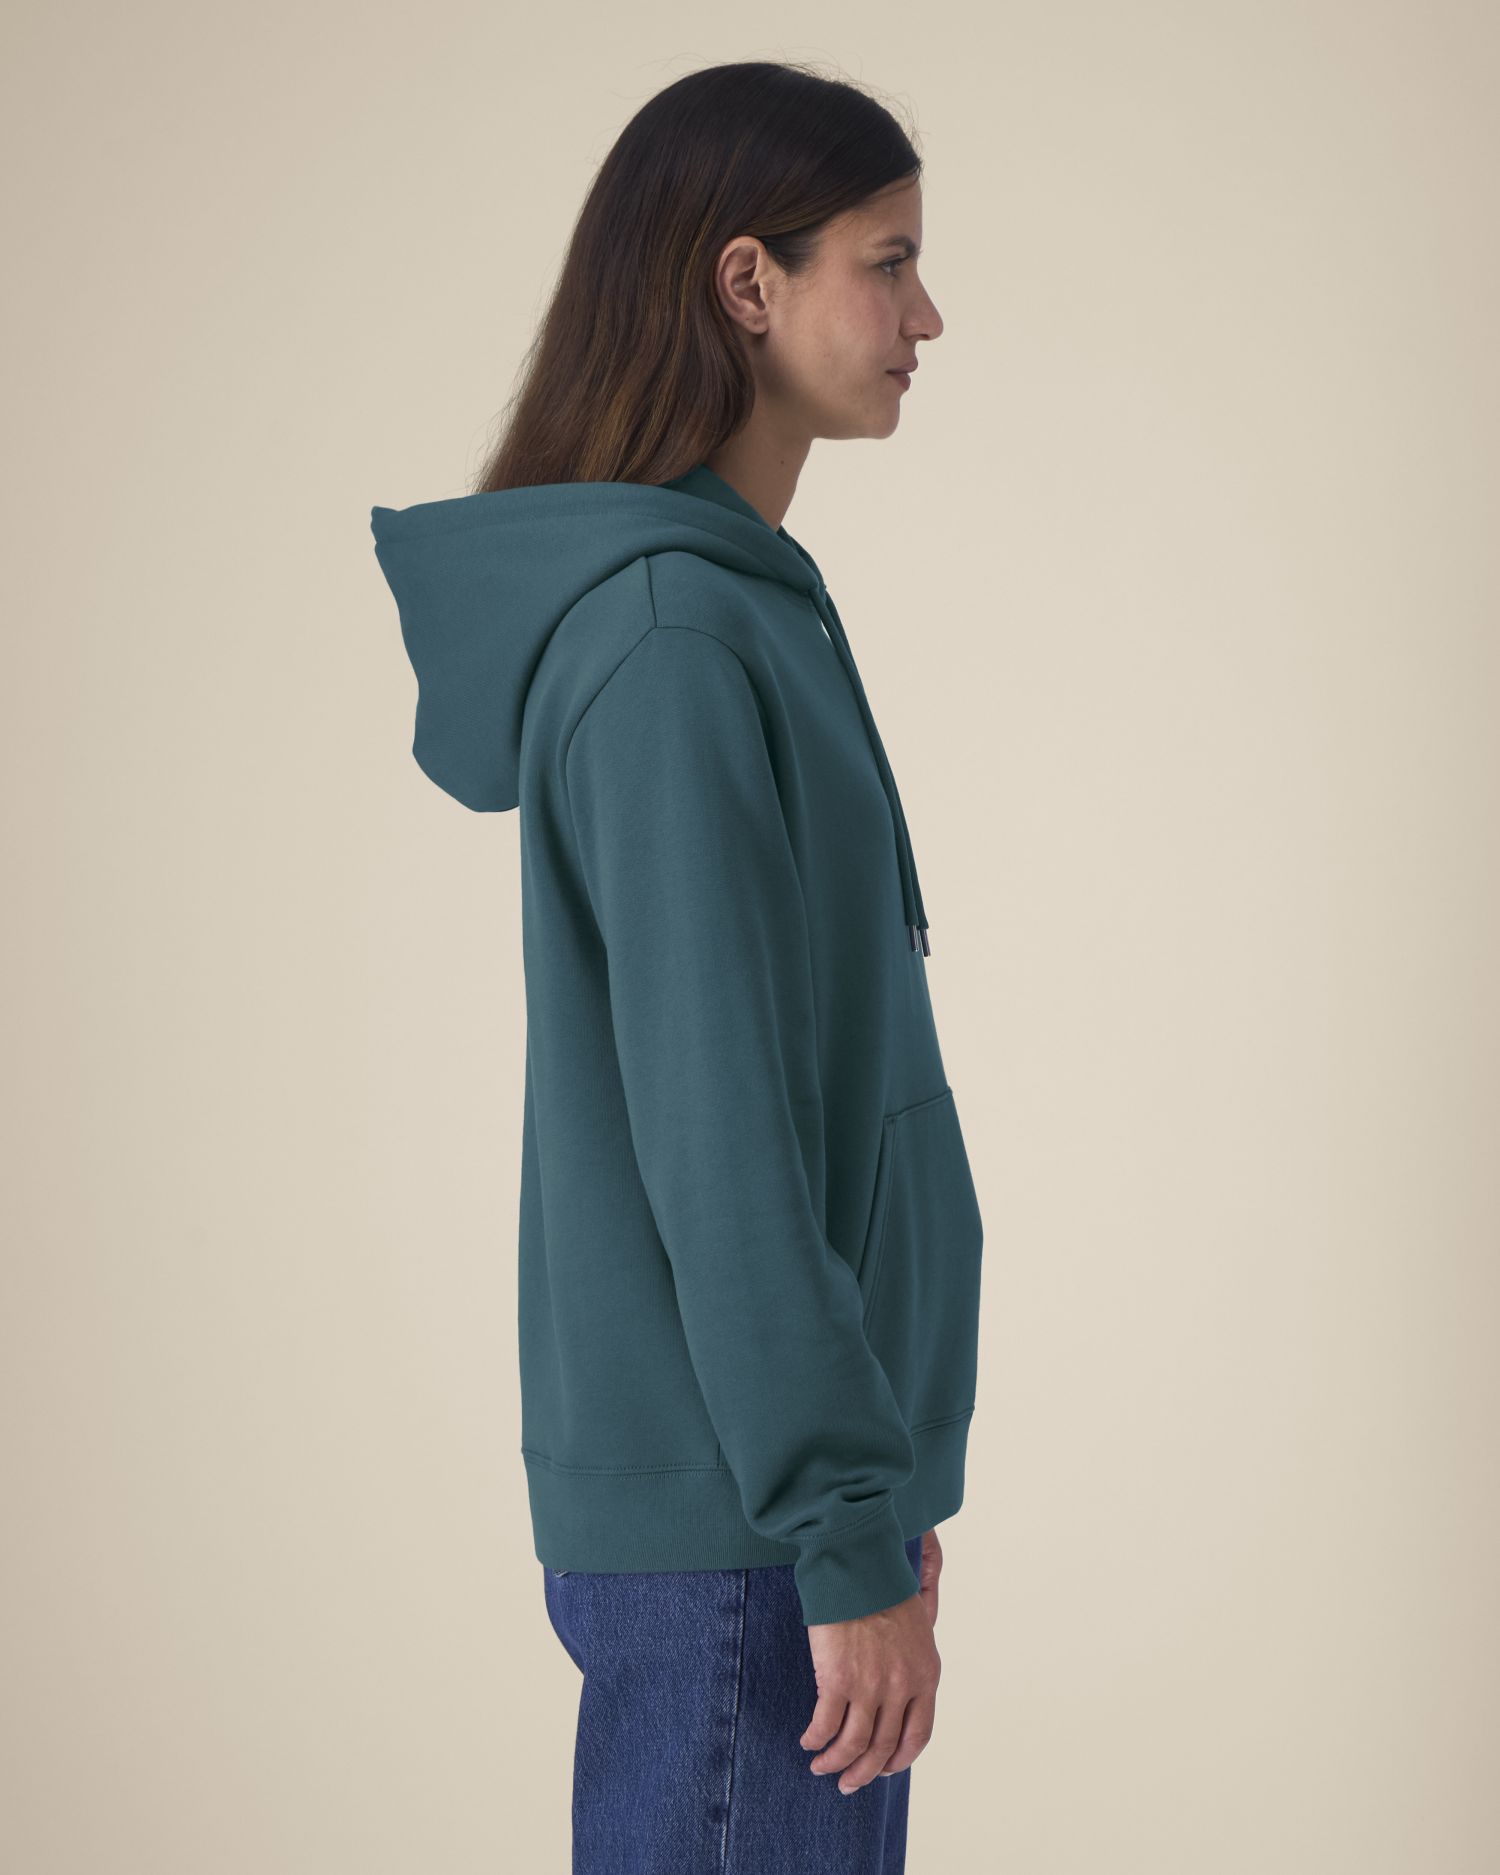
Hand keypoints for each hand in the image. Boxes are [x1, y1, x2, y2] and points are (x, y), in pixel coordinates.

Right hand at [800, 1530, 942, 1793]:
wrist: (858, 1564)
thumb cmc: (883, 1587)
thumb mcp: (917, 1624)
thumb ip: (913, 1658)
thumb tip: (906, 1682)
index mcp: (925, 1674)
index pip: (918, 1735)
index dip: (900, 1759)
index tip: (885, 1767)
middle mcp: (901, 1687)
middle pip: (884, 1748)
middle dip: (865, 1772)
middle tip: (848, 1783)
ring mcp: (870, 1687)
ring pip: (854, 1745)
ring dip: (837, 1763)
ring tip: (822, 1767)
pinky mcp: (838, 1680)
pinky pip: (825, 1725)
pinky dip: (816, 1740)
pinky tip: (809, 1742)